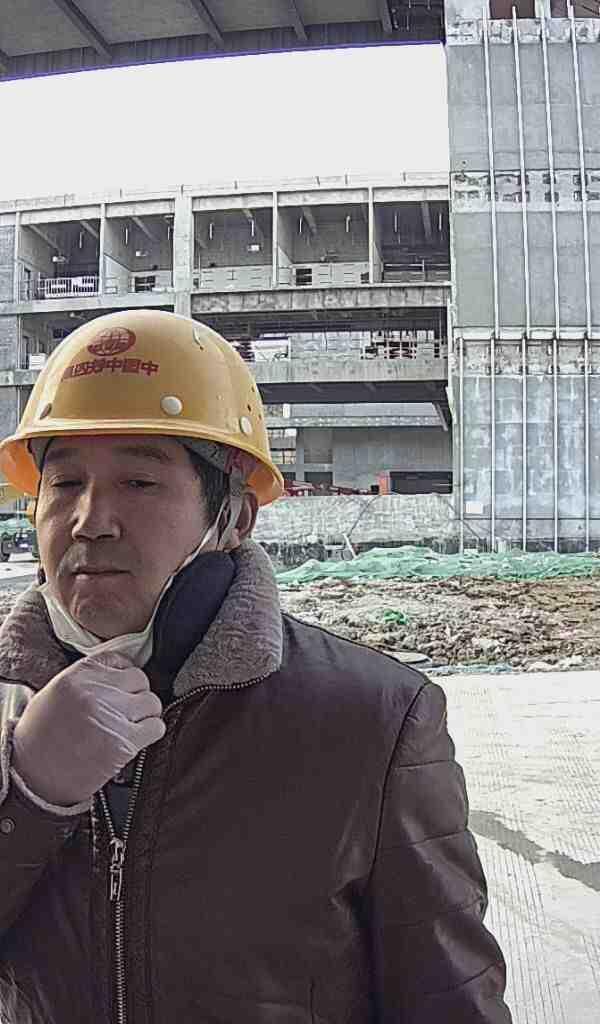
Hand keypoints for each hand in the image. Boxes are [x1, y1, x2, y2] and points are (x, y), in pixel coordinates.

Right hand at [12, 652, 164, 806]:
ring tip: (131, 725)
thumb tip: (117, 673)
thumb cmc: (40, 737)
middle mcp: (96, 691)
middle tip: (126, 710)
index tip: (121, 688)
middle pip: (140, 680)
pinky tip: (137, 738)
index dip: (124, 676)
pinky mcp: (124, 742)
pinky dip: (151, 732)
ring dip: (146, 714)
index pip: (120, 660)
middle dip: (136, 695)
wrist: (34, 777)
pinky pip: (156, 727)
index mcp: (78, 675)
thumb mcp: (55, 693)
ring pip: (152, 702)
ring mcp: (112, 715)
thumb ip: (86, 679)